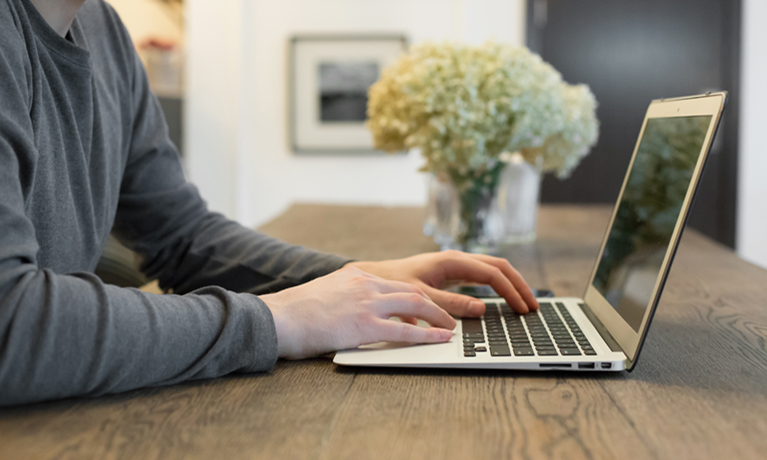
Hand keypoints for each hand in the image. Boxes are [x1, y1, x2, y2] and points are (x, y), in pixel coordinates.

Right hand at [260, 266, 454, 358]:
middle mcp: (365, 285)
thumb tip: (355, 311)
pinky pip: (404, 331)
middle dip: (434, 305)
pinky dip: (426, 335)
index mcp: (356, 277)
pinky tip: (439, 339)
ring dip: (438, 317)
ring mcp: (366, 304)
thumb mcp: (325, 294)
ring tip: (450, 328)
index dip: (416, 295)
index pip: (395, 283)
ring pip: (415, 305)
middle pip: (411, 291)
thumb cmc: (294, 313)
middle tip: (448, 316)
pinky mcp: (363, 326)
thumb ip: (346, 298)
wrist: (276, 318)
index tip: (428, 304)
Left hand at [347, 250, 538, 316]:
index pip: (492, 273)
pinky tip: (504, 298)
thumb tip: (482, 309)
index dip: (511, 291)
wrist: (372, 278)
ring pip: (492, 269)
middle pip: (498, 267)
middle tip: (533, 306)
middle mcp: (456, 260)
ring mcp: (455, 265)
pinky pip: (482, 276)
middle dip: (518, 285)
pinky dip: (497, 286)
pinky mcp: (451, 273)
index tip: (523, 308)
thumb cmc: (392, 285)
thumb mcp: (421, 297)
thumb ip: (450, 304)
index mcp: (451, 261)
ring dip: (510, 284)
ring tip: (525, 303)